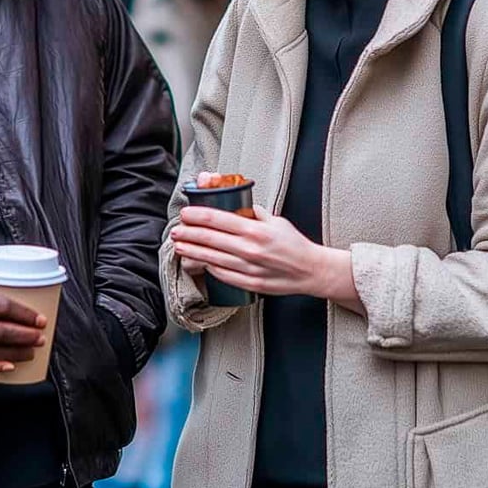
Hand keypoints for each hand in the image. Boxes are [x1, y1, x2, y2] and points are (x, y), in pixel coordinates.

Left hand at [171, 205, 362, 312]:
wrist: (311, 270)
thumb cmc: (293, 243)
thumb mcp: (274, 220)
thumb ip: (252, 212)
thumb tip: (234, 203)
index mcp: (255, 229)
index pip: (217, 219)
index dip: (197, 215)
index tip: (185, 213)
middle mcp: (250, 249)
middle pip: (210, 239)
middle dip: (188, 233)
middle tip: (175, 230)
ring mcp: (249, 269)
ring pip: (212, 259)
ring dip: (192, 251)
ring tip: (179, 246)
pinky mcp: (249, 284)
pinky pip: (222, 275)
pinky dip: (208, 268)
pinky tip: (199, 262)